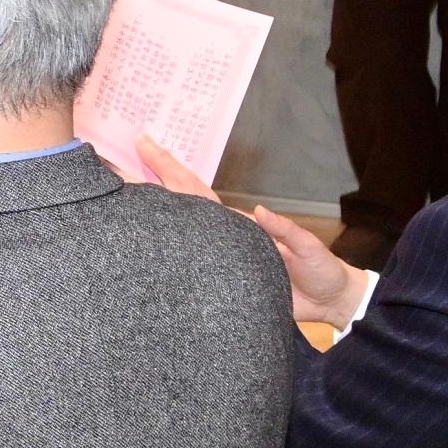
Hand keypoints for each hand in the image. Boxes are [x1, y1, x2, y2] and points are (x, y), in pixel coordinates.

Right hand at [135, 141, 371, 336]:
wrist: (328, 302)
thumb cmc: (320, 272)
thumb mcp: (307, 248)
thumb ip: (284, 230)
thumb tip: (256, 211)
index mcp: (239, 224)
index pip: (197, 192)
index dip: (171, 168)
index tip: (146, 144)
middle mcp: (222, 236)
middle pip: (180, 201)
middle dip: (152, 176)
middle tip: (119, 158)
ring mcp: (219, 257)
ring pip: (179, 227)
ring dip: (152, 206)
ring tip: (122, 190)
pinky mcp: (220, 283)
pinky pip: (187, 262)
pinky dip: (166, 249)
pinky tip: (146, 245)